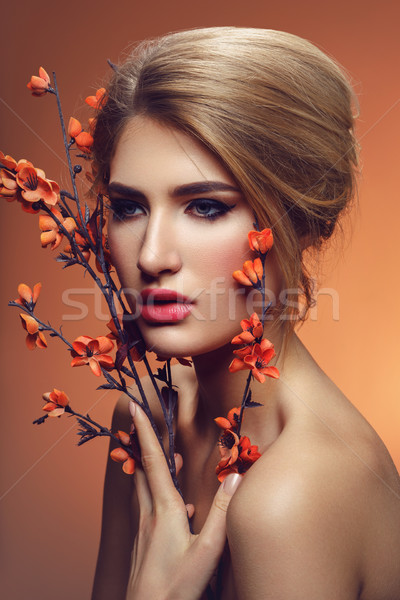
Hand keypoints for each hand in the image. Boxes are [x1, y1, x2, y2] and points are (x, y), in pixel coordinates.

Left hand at [125, 401, 241, 599]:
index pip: (153, 461)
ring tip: (168, 460)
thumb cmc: (176, 588)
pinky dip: (160, 498)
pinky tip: (178, 510)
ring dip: (153, 469)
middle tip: (149, 426)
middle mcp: (150, 515)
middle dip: (146, 445)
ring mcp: (143, 530)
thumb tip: (234, 475)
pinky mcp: (143, 544)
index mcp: (165, 510)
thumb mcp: (207, 551)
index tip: (135, 408)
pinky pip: (149, 510)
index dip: (145, 432)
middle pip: (144, 470)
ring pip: (144, 489)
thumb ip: (222, 513)